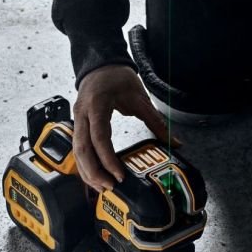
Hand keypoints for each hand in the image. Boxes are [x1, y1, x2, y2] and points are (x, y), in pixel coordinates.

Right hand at [73, 64, 179, 191]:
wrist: (101, 64)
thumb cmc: (117, 77)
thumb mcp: (140, 97)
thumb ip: (156, 121)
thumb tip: (174, 142)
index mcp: (97, 105)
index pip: (99, 138)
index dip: (108, 159)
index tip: (119, 175)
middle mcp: (83, 114)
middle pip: (82, 149)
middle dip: (94, 172)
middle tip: (110, 187)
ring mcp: (77, 120)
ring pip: (76, 152)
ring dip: (87, 172)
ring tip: (103, 187)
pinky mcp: (77, 125)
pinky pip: (78, 149)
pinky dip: (85, 165)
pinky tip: (94, 177)